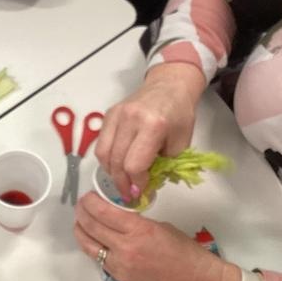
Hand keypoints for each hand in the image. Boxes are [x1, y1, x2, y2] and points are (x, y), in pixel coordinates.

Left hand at [73, 191, 239, 280]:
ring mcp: (120, 266)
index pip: (103, 212)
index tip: (89, 195)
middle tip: (82, 205)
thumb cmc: (187, 253)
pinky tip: (92, 239)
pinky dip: (92, 246)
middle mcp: (125, 248)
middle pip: (91, 226)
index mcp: (139, 230)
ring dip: (81, 230)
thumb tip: (118, 216)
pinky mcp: (120, 279)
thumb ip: (136, 221)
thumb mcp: (161, 227)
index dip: (91, 202)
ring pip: (88, 245)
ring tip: (81, 221)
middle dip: (82, 212)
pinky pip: (98, 259)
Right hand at [95, 62, 204, 198]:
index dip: (136, 183)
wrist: (169, 86)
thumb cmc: (179, 114)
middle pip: (116, 161)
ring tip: (121, 180)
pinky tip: (117, 164)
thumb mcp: (180, 144)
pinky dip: (107, 158)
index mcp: (153, 125)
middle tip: (128, 194)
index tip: (140, 191)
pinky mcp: (109, 114)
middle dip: (122, 182)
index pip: (134, 164)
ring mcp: (117, 114)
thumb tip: (146, 187)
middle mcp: (131, 118)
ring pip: (103, 154)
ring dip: (111, 172)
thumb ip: (163, 166)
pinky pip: (101, 143)